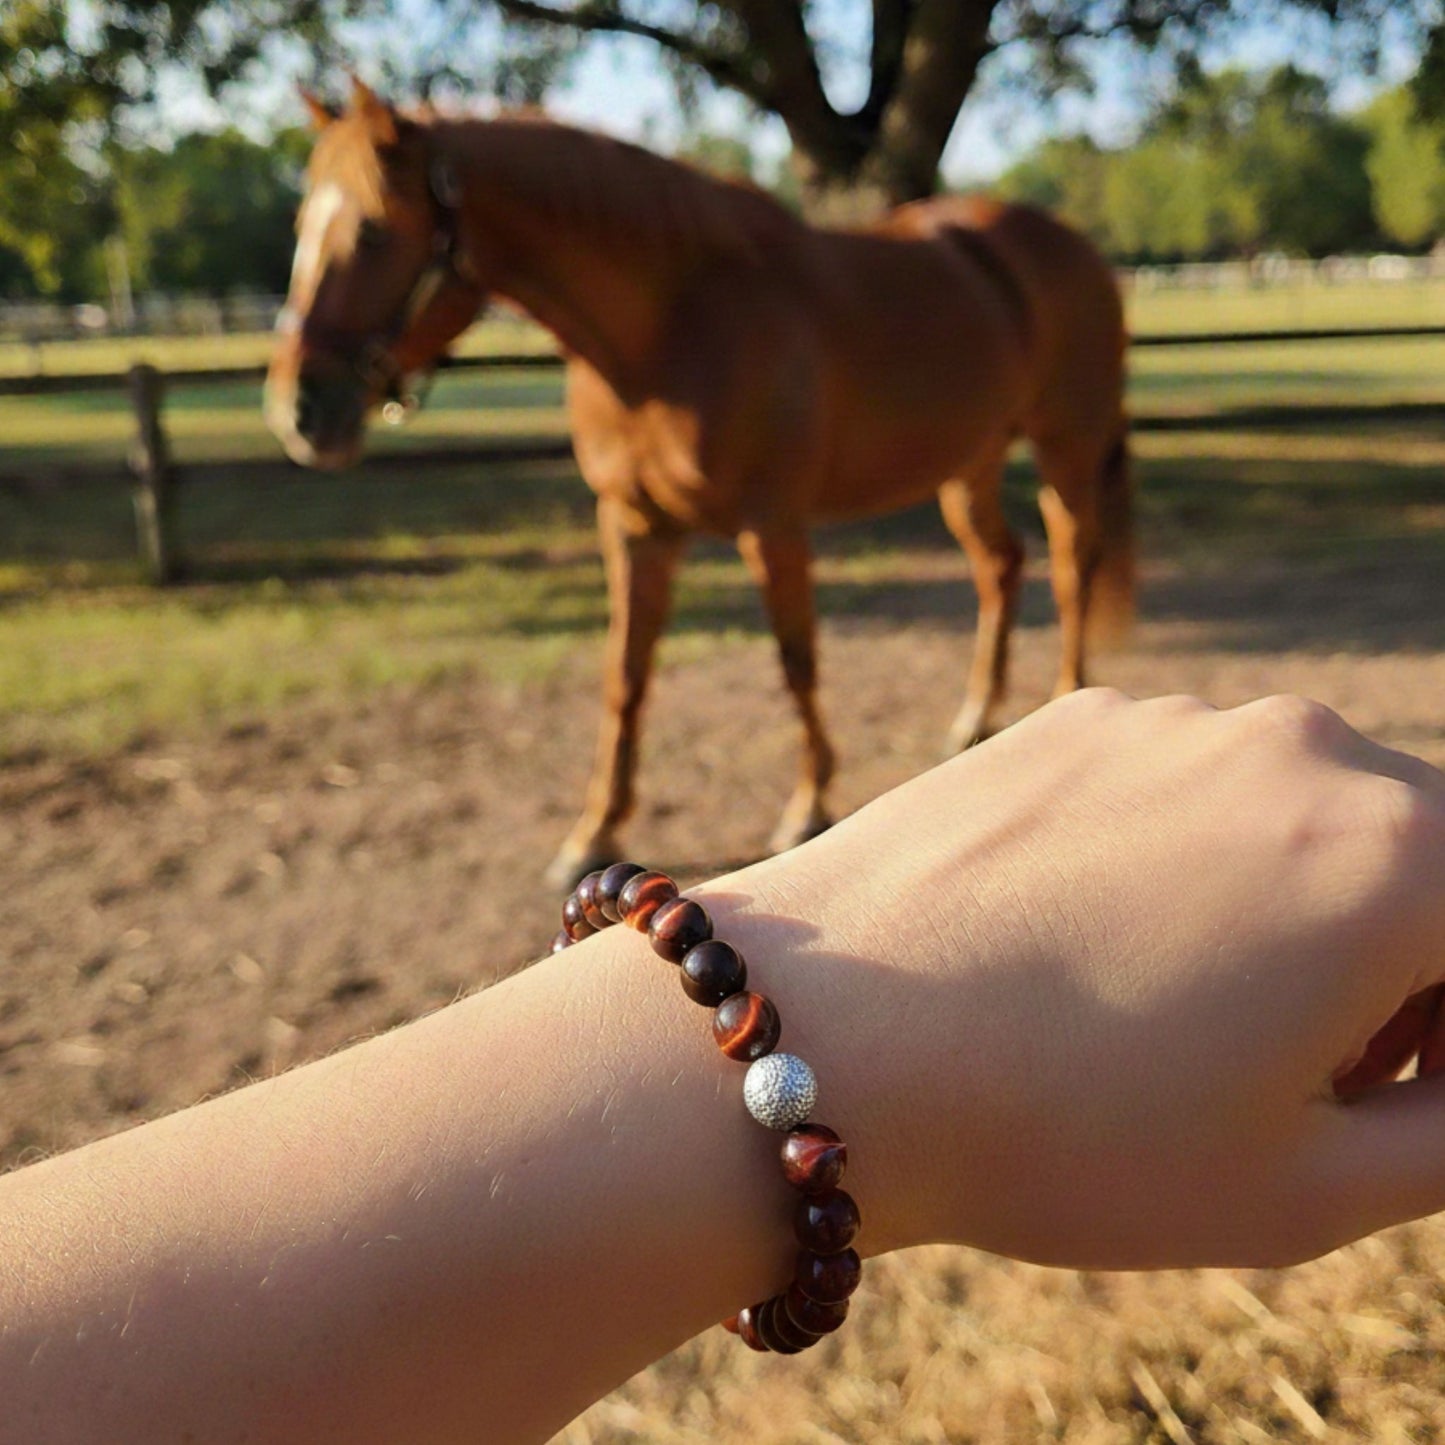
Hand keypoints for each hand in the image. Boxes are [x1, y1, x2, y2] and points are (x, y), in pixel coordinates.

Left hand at [702, 690, 1444, 1270]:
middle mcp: (1300, 749)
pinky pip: (1186, 789)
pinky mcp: (1075, 719)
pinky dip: (1191, 859)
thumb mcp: (1310, 1187)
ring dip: (1296, 906)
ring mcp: (1175, 720)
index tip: (1399, 1091)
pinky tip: (1095, 943)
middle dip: (1410, 968)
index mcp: (1397, 857)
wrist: (826, 1035)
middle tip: (1320, 1076)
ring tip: (1192, 1016)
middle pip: (1419, 860)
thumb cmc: (1067, 1133)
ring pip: (1299, 816)